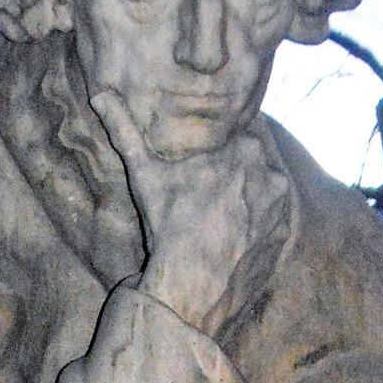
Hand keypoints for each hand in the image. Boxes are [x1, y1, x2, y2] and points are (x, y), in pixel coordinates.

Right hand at [97, 92, 290, 341]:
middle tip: (206, 199)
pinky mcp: (283, 239)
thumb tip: (100, 93)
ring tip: (218, 221)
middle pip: (252, 166)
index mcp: (244, 148)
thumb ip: (125, 130)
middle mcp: (270, 173)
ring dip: (247, 201)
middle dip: (233, 177)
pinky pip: (270, 224)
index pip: (235, 139)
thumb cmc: (168, 226)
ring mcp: (281, 209)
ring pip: (263, 194)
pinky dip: (256, 229)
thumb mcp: (145, 174)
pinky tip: (231, 241)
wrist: (191, 289)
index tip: (201, 171)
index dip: (217, 155)